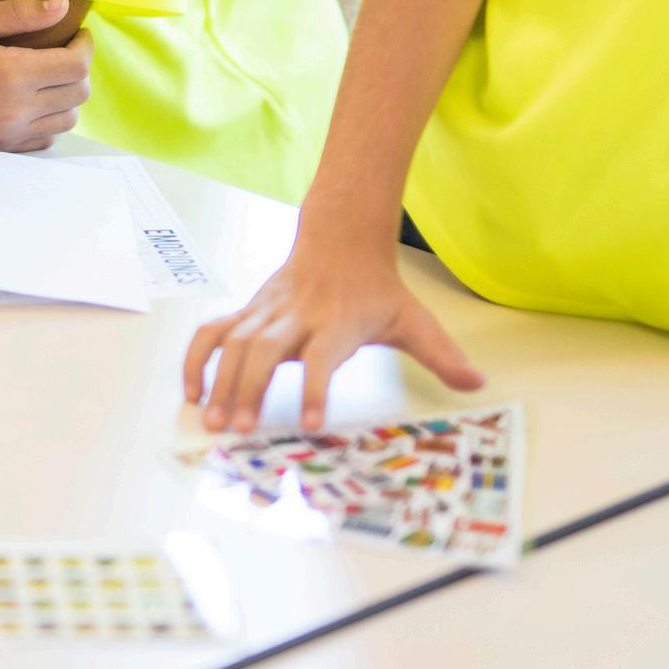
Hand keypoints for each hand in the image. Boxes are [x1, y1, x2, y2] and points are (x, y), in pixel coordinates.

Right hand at [0, 0, 92, 151]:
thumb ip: (16, 14)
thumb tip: (62, 5)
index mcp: (12, 74)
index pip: (76, 65)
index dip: (85, 46)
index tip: (78, 33)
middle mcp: (17, 110)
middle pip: (78, 94)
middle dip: (80, 68)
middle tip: (64, 50)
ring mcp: (9, 136)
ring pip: (66, 120)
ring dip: (68, 96)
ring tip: (49, 75)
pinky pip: (44, 140)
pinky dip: (49, 120)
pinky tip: (31, 102)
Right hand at [182, 232, 483, 433]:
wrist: (340, 238)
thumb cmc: (375, 288)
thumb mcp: (413, 318)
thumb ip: (441, 354)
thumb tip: (477, 383)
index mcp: (338, 322)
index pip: (324, 355)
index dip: (317, 387)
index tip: (310, 423)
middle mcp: (296, 316)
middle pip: (266, 350)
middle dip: (250, 388)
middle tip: (240, 429)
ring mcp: (267, 313)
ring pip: (234, 343)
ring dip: (220, 382)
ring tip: (213, 422)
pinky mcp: (248, 312)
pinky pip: (212, 333)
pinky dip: (197, 360)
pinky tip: (191, 392)